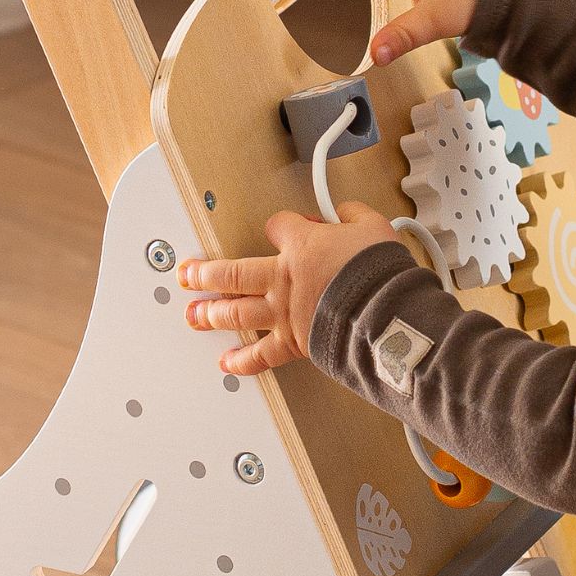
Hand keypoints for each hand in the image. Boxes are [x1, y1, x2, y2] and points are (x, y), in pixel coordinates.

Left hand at [180, 203, 398, 375]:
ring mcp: (283, 313)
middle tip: (189, 275)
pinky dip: (241, 360)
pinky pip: (261, 355)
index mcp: (301, 247)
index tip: (282, 230)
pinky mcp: (292, 343)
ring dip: (210, 313)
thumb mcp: (373, 227)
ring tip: (194, 314)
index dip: (279, 226)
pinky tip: (227, 362)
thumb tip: (345, 213)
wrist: (386, 312)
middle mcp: (282, 279)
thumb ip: (353, 216)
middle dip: (205, 274)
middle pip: (232, 274)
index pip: (277, 227)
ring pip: (235, 312)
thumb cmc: (379, 272)